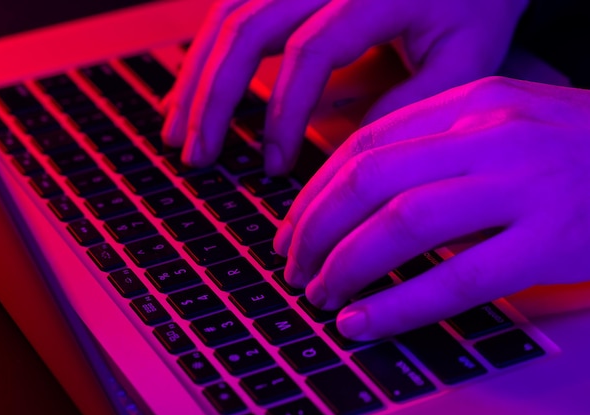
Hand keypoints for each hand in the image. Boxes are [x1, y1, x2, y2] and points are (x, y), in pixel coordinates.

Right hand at [162, 0, 528, 174]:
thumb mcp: (468, 56)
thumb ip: (411, 104)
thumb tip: (344, 155)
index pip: (310, 51)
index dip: (284, 114)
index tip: (273, 166)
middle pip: (248, 26)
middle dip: (214, 98)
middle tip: (196, 157)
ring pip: (228, 14)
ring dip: (197, 76)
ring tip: (177, 132)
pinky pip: (234, 6)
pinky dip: (209, 52)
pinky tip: (195, 88)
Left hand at [273, 76, 589, 339]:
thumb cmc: (574, 148)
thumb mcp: (502, 123)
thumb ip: (435, 147)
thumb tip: (359, 193)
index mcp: (470, 102)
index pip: (365, 144)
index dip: (315, 193)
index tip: (291, 230)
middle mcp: (489, 135)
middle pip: (369, 179)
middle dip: (315, 229)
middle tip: (293, 267)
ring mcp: (522, 185)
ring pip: (403, 222)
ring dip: (346, 264)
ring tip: (319, 296)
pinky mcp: (550, 241)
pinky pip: (459, 277)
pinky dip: (399, 303)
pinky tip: (363, 322)